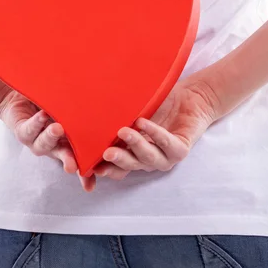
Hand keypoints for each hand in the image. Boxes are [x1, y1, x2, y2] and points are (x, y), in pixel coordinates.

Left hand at [0, 89, 95, 191]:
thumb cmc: (56, 105)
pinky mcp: (22, 132)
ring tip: (57, 128)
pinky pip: (28, 130)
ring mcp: (38, 141)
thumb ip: (88, 117)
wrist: (28, 97)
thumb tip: (115, 112)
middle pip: (64, 157)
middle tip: (72, 166)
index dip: (87, 175)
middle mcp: (55, 147)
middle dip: (68, 162)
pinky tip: (43, 115)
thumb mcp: (75, 113)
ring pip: (44, 145)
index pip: (82, 163)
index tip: (90, 186)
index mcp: (70, 145)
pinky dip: (36, 123)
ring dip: (51, 137)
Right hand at [94, 79, 219, 179]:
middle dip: (117, 161)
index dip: (96, 169)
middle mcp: (144, 160)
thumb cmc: (155, 104)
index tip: (83, 167)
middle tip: (106, 152)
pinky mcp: (181, 151)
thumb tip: (77, 109)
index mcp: (129, 154)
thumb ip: (110, 115)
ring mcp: (163, 157)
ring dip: (135, 146)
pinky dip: (155, 134)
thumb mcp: (128, 110)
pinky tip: (143, 123)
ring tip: (124, 131)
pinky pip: (168, 146)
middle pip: (127, 166)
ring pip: (147, 159)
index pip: (110, 167)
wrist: (190, 98)